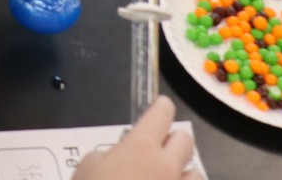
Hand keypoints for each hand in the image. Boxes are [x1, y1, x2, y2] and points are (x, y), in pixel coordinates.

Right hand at [73, 97, 193, 179]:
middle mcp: (167, 166)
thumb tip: (118, 157)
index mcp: (142, 146)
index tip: (159, 109)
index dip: (160, 108)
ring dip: (182, 176)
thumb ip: (107, 155)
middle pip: (185, 140)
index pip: (162, 113)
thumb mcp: (86, 168)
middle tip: (159, 150)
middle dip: (173, 141)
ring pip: (195, 175)